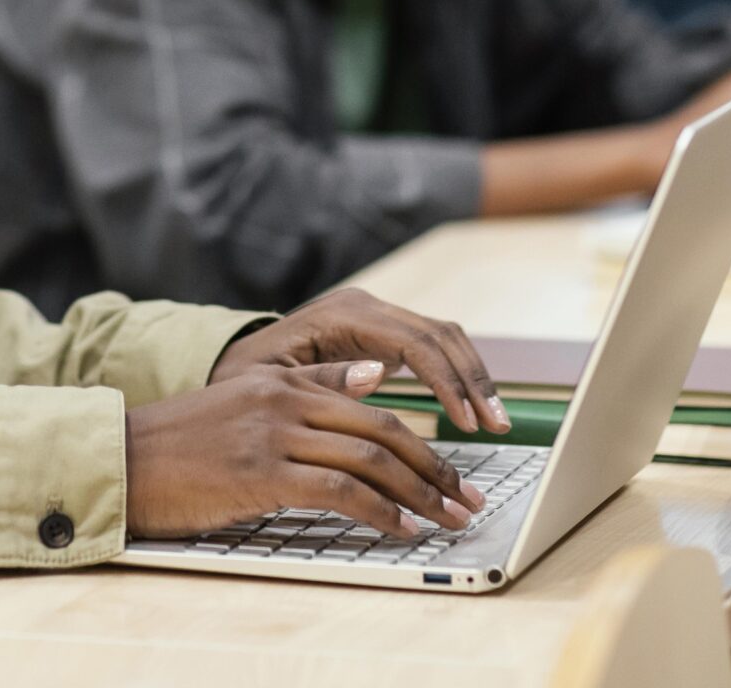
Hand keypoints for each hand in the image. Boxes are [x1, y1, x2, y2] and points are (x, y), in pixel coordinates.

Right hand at [126, 361, 486, 539]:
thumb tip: (377, 377)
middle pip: (382, 431)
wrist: (123, 461)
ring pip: (369, 460)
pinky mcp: (262, 471)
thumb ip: (309, 389)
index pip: (372, 408)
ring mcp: (274, 434)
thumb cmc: (182, 445)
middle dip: (435, 470)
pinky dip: (379, 512)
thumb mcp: (247, 402)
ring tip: (445, 519)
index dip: (422, 441)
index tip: (452, 473)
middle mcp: (284, 399)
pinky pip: (340, 490)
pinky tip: (400, 529)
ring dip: (419, 495)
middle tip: (467, 499)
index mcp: (284, 380)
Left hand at [211, 286, 507, 434]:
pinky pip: (432, 348)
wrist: (234, 364)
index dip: (446, 382)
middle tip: (496, 425)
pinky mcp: (382, 333)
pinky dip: (457, 376)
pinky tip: (473, 409)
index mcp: (343, 315)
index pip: (414, 343)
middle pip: (438, 334)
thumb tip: (382, 374)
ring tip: (496, 420)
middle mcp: (365, 306)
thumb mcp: (270, 385)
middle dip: (472, 380)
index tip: (467, 422)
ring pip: (443, 337)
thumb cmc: (244, 381)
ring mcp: (376, 317)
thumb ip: (323, 381)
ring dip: (473, 377)